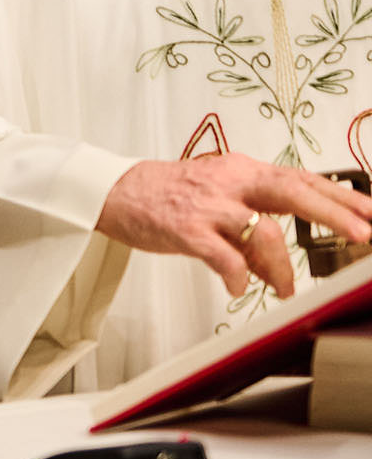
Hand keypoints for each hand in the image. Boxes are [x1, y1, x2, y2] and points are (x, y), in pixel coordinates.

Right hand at [97, 155, 371, 297]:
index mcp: (241, 170)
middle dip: (333, 214)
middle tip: (363, 237)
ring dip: (281, 268)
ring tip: (283, 287)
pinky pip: (224, 258)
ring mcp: (208, 205)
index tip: (371, 213)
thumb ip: (252, 220)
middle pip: (291, 191)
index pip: (301, 178)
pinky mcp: (186, 228)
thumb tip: (281, 259)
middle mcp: (229, 182)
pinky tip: (238, 285)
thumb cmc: (166, 193)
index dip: (340, 196)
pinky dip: (238, 276)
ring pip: (262, 232)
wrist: (113, 190)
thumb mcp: (216, 195)